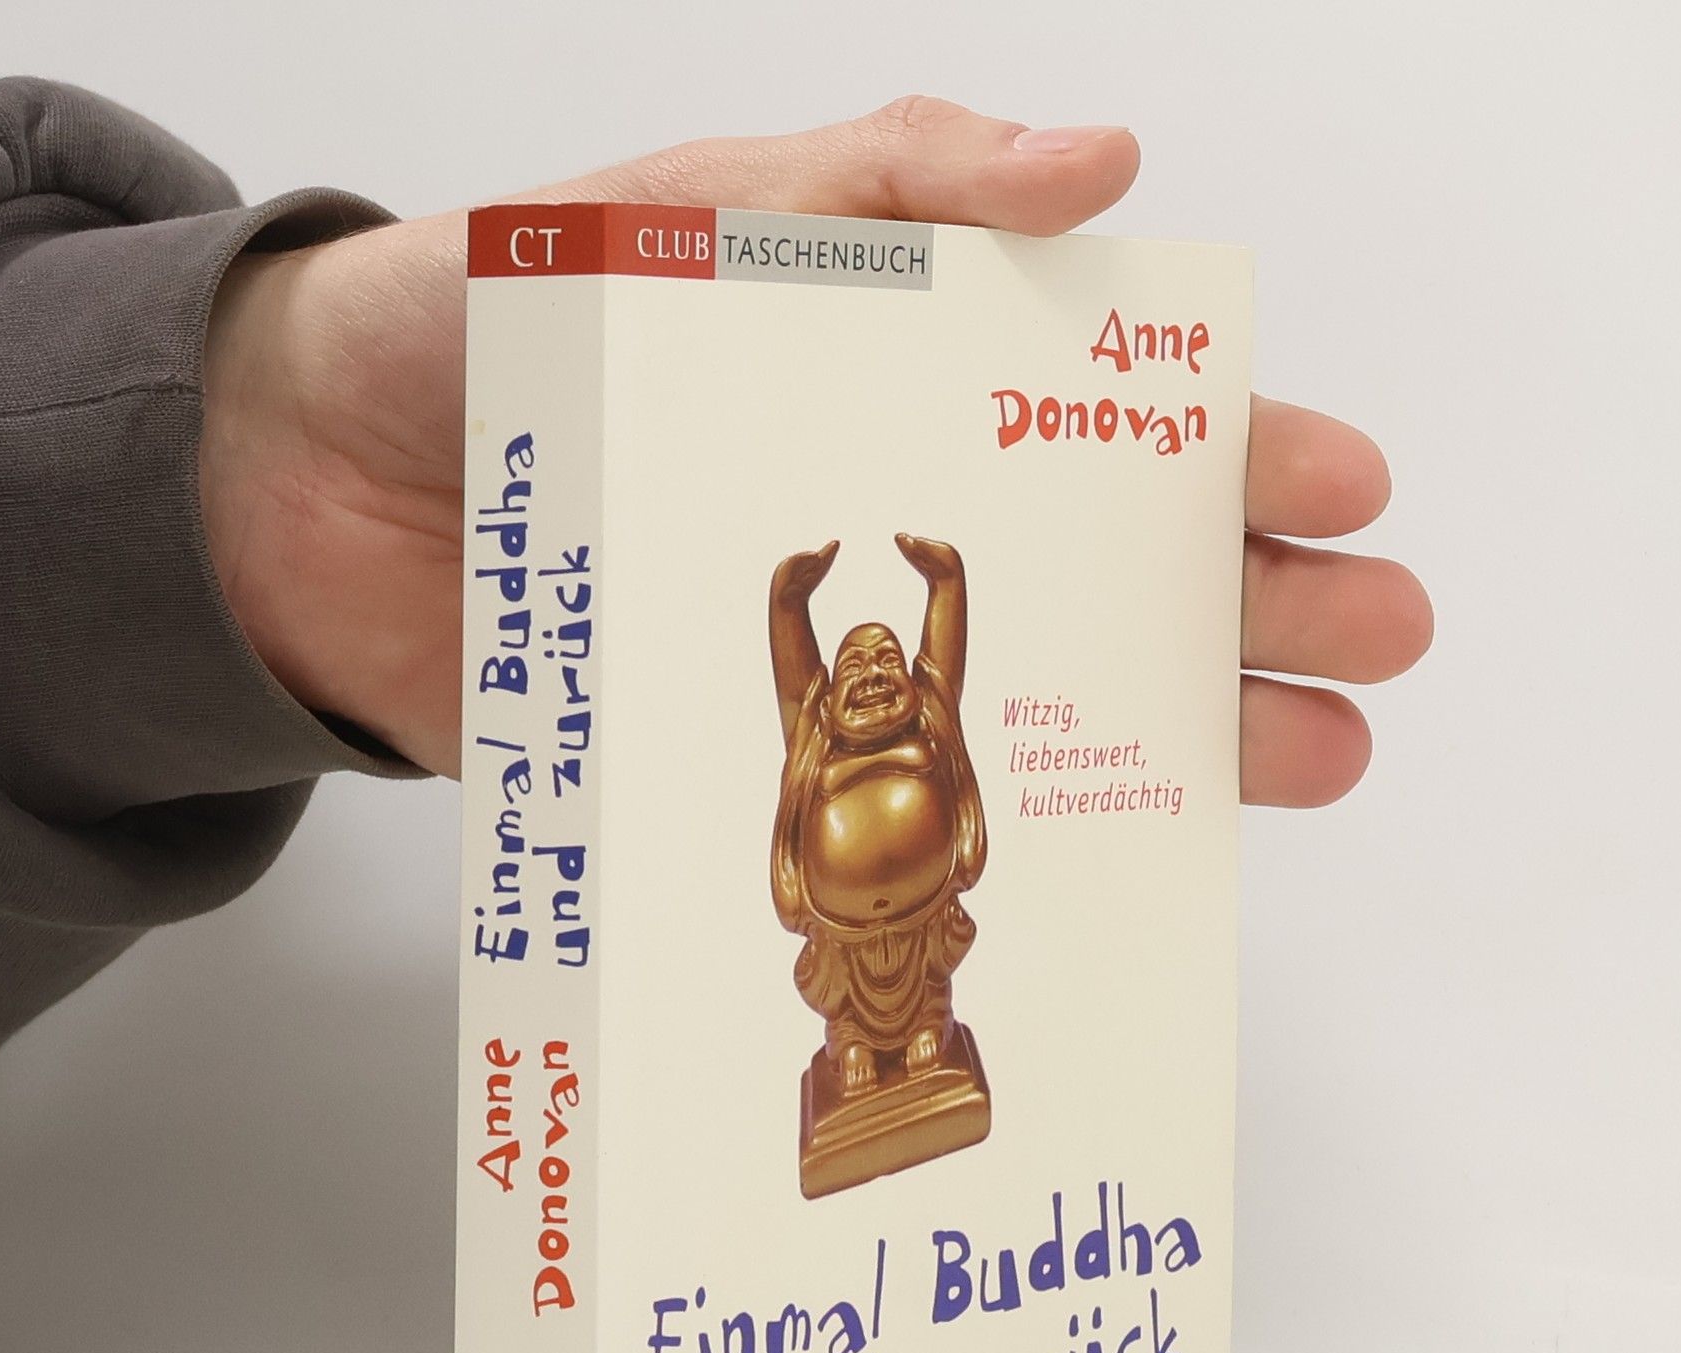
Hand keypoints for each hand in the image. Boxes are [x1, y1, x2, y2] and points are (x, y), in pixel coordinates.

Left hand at [202, 98, 1429, 796]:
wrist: (305, 492)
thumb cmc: (486, 324)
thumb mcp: (690, 209)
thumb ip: (878, 181)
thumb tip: (1099, 166)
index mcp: (897, 387)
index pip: (1106, 422)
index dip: (1232, 448)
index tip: (1332, 486)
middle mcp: (894, 529)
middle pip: (1118, 569)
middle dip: (1261, 599)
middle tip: (1375, 632)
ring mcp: (840, 669)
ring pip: (1055, 701)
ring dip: (1195, 730)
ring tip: (1313, 756)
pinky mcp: (765, 774)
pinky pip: (917, 815)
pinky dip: (1030, 837)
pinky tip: (1136, 858)